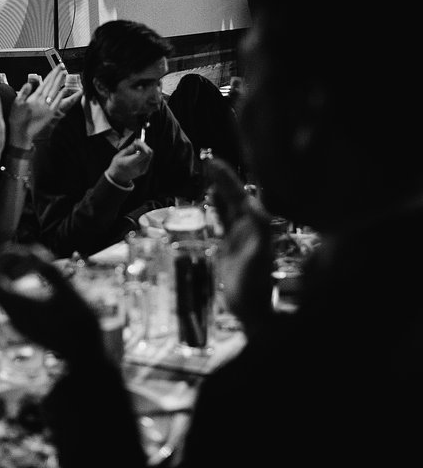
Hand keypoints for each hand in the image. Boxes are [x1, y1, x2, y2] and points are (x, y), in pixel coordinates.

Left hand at [0, 244, 103, 363]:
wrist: (85, 354)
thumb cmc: (79, 323)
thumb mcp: (68, 291)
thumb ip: (49, 270)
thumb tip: (32, 252)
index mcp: (17, 305)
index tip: (22, 252)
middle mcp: (11, 314)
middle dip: (1, 262)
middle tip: (23, 253)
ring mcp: (17, 320)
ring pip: (0, 289)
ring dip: (12, 271)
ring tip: (36, 262)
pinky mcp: (25, 322)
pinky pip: (11, 297)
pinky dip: (19, 282)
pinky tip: (41, 278)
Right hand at [8, 63, 67, 147]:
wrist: (21, 134)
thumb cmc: (17, 120)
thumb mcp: (16, 104)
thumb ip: (23, 92)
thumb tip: (29, 83)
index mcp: (34, 97)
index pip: (45, 82)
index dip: (52, 74)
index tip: (57, 68)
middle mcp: (42, 101)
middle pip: (52, 85)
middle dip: (57, 75)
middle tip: (62, 67)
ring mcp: (47, 107)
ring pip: (56, 92)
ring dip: (60, 82)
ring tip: (64, 74)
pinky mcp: (50, 114)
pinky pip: (57, 103)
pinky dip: (61, 95)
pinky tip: (64, 89)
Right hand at [106, 139, 152, 186]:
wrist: (118, 178)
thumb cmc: (117, 165)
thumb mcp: (120, 155)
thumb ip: (130, 148)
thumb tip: (138, 141)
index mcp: (131, 163)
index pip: (144, 153)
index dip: (143, 145)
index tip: (138, 142)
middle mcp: (139, 167)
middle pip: (149, 153)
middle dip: (144, 146)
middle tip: (137, 144)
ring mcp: (143, 170)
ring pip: (150, 155)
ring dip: (144, 150)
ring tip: (136, 150)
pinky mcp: (145, 170)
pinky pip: (148, 159)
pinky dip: (144, 155)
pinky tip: (137, 155)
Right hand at [204, 158, 271, 333]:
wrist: (249, 307)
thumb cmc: (255, 284)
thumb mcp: (259, 257)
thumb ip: (259, 231)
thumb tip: (254, 205)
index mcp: (257, 225)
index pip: (240, 195)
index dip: (228, 179)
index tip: (214, 163)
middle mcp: (250, 225)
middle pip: (234, 195)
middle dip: (223, 178)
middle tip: (208, 160)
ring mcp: (240, 233)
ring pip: (228, 204)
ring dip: (220, 188)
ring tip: (209, 170)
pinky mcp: (230, 242)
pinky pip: (223, 218)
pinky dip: (217, 205)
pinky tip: (211, 195)